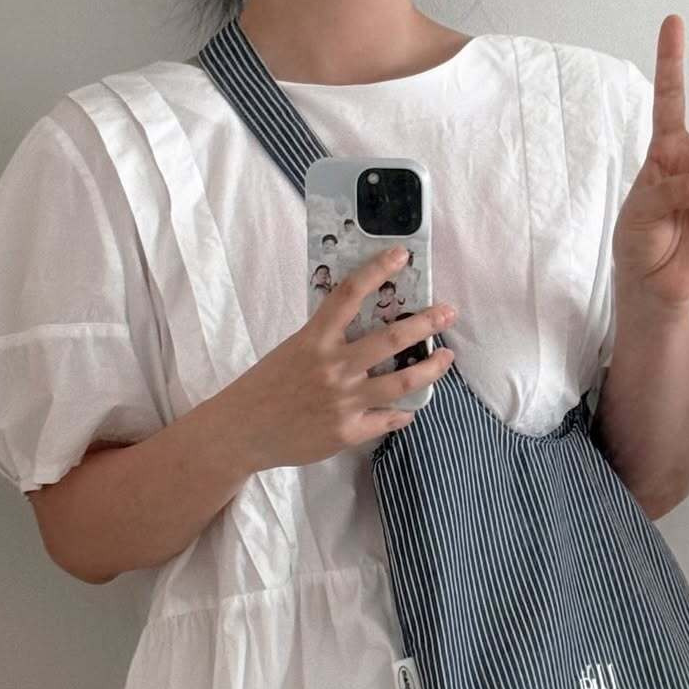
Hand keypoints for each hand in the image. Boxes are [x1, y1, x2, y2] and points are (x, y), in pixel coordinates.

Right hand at [227, 244, 456, 472]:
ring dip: (432, 368)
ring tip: (446, 358)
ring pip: (402, 382)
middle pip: (391, 338)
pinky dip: (402, 413)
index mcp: (314, 340)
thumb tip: (363, 326)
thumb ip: (326, 340)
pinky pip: (388, 420)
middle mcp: (333, 367)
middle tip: (448, 312)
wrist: (241, 432)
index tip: (401, 255)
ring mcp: (343, 402)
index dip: (377, 270)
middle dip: (427, 322)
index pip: (349, 295)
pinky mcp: (347, 432)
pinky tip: (409, 409)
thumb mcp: (292, 351)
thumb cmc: (265, 388)